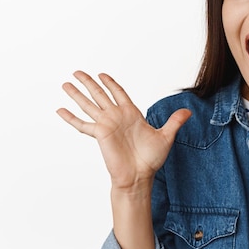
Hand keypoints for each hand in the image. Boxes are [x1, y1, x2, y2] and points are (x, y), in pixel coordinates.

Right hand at [57, 71, 190, 191]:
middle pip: (99, 94)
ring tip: (65, 84)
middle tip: (77, 72)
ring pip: (88, 105)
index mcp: (131, 114)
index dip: (110, 83)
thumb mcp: (166, 137)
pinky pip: (82, 124)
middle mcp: (116, 117)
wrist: (139, 176)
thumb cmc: (150, 159)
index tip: (102, 75)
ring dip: (77, 94)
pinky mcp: (99, 135)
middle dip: (88, 83)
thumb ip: (174, 122)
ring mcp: (106, 125)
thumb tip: (188, 112)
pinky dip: (71, 117)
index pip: (118, 93)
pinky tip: (60, 110)